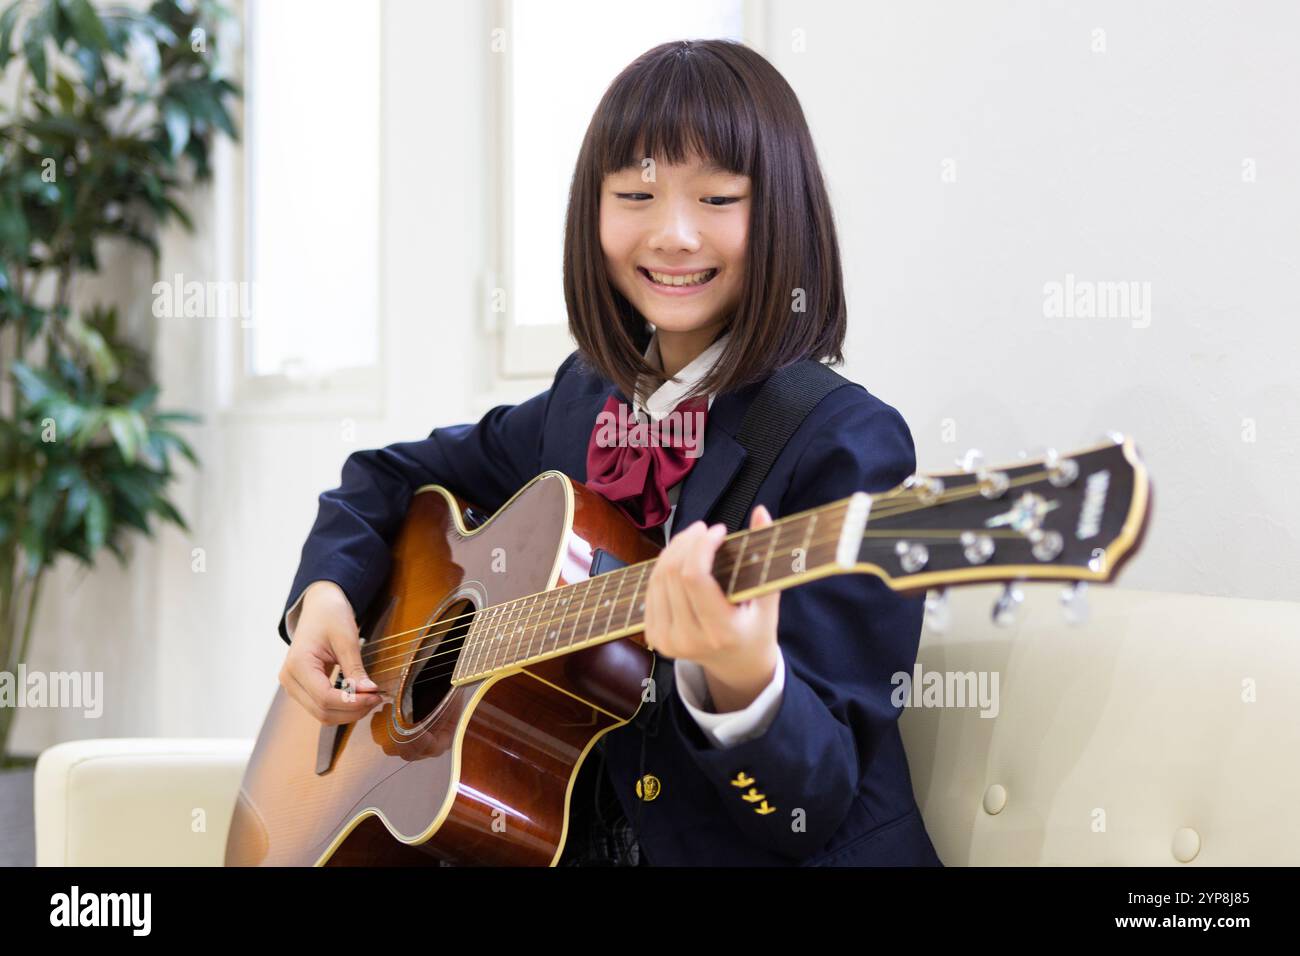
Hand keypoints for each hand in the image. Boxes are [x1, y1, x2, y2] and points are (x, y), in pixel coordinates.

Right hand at [279, 581, 384, 724]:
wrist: (320, 606)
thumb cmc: (331, 616)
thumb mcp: (346, 639)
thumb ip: (355, 668)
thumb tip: (369, 692)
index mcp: (297, 665)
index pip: (324, 697)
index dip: (352, 702)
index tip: (376, 696)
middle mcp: (289, 679)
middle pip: (322, 711)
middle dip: (352, 710)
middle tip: (377, 699)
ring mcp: (293, 685)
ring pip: (321, 714)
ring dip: (348, 712)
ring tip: (370, 698)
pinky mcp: (302, 687)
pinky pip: (321, 706)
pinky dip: (341, 706)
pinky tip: (359, 697)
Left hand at [644, 505, 780, 711]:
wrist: (737, 666)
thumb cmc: (756, 628)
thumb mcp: (768, 597)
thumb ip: (765, 554)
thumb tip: (760, 511)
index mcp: (720, 632)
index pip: (695, 578)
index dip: (701, 546)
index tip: (718, 530)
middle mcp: (688, 639)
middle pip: (673, 574)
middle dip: (687, 542)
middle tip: (704, 529)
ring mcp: (667, 640)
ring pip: (657, 579)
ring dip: (673, 551)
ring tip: (693, 538)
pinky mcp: (654, 637)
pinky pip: (651, 591)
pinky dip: (663, 568)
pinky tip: (679, 558)